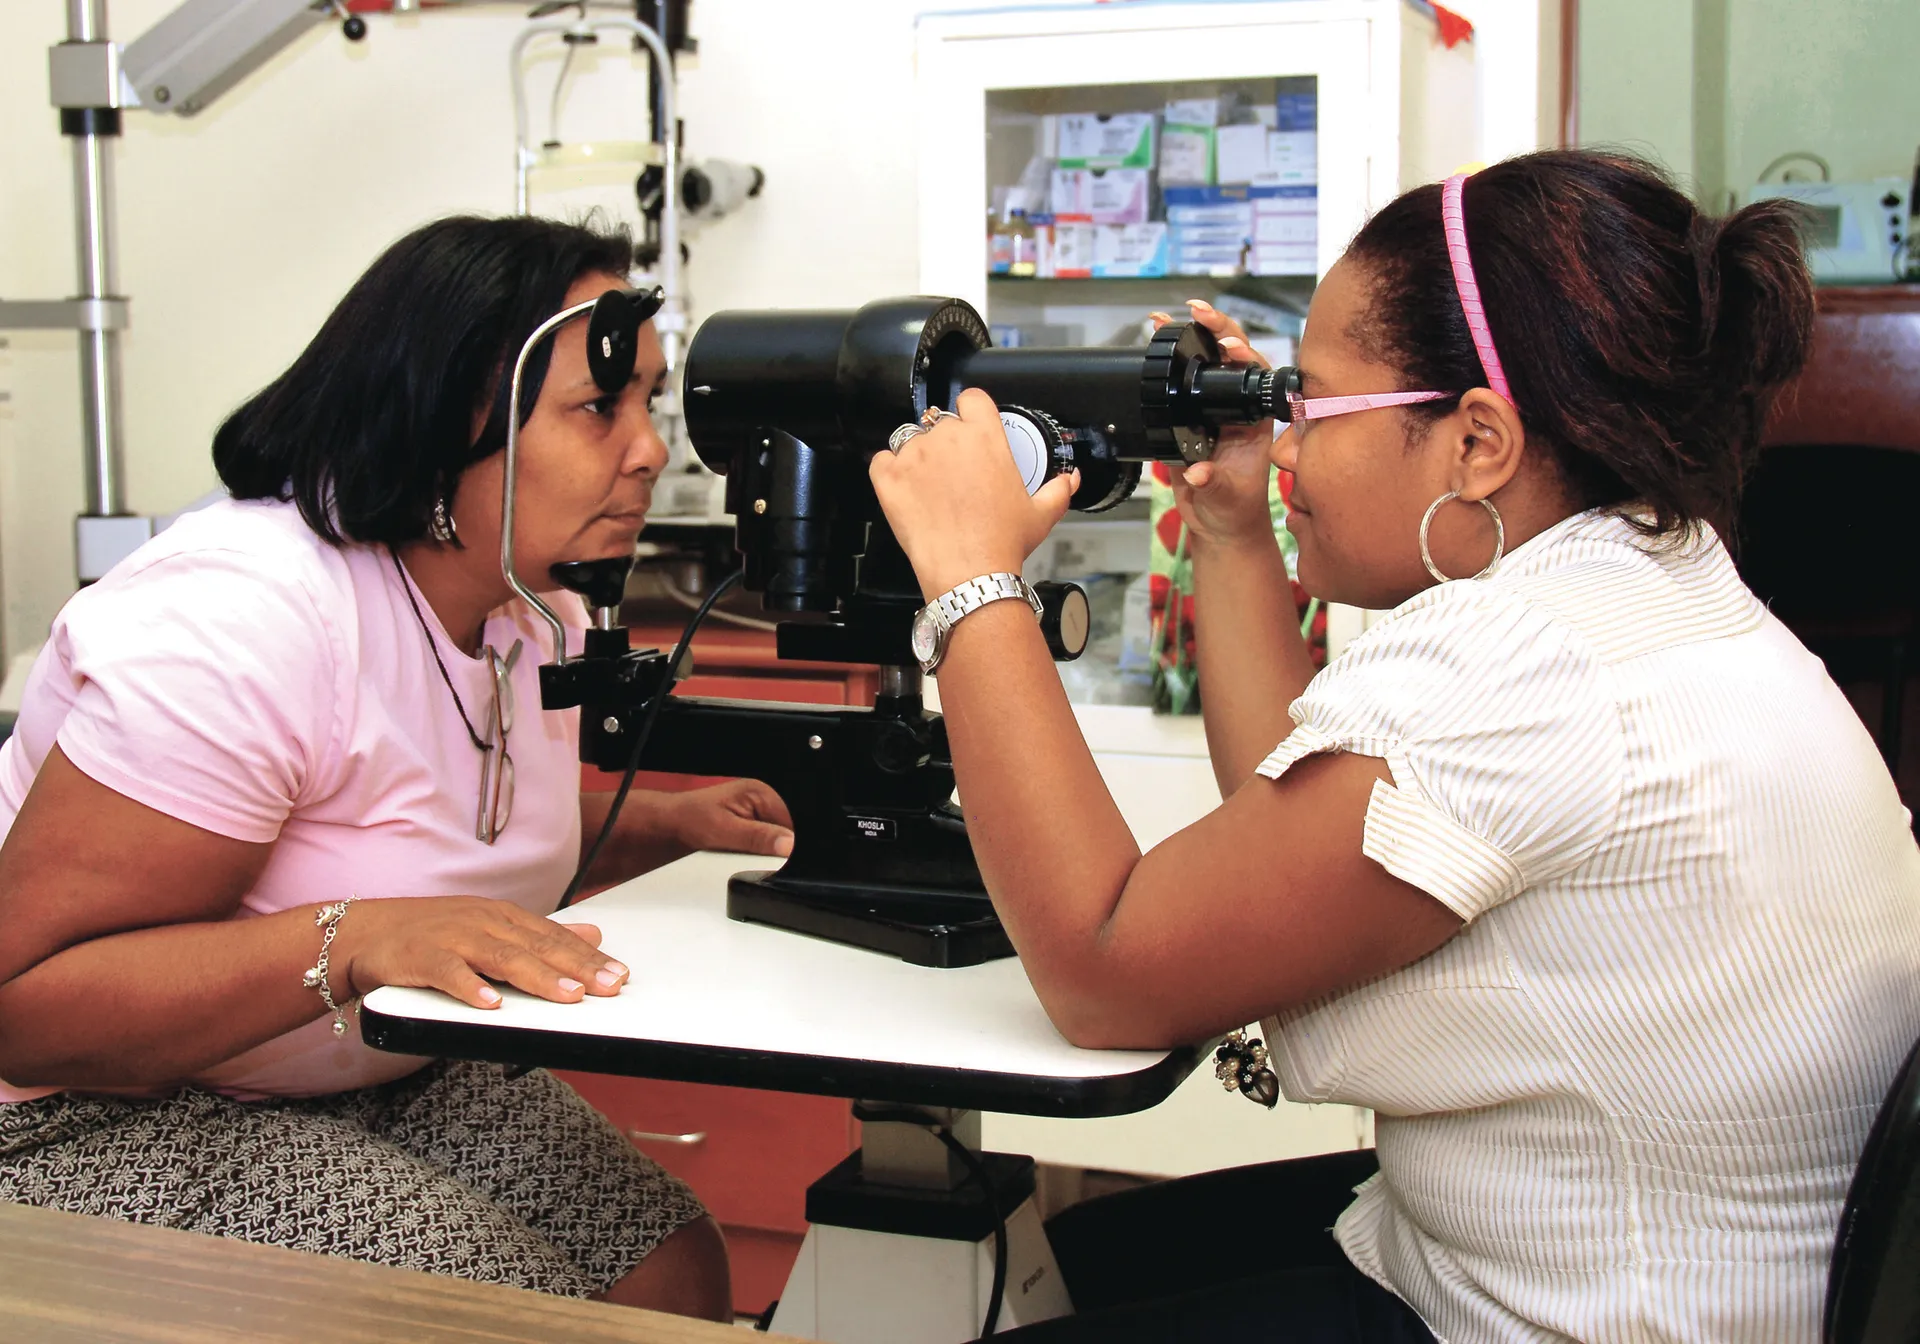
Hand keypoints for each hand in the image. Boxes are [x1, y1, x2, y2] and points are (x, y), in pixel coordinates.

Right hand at [336, 896, 628, 1009]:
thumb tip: (593, 933)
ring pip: (503, 958)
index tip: (619, 975)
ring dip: (538, 977)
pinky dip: (471, 987)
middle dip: (577, 967)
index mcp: (503, 916)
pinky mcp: (421, 956)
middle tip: (609, 986)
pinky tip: (492, 1004)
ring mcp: (453, 937)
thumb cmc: (432, 934)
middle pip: (537, 946)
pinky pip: (449, 972)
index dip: (588, 957)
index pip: (554, 937)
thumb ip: (541, 934)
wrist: (365, 932)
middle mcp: (483, 921)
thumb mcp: (492, 926)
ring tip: (568, 996)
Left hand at [665, 779, 793, 856]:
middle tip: (754, 856)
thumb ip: (758, 837)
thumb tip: (789, 844)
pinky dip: (755, 851)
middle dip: (775, 847)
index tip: (781, 860)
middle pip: (785, 830)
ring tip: (742, 852)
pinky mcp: (748, 825)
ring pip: (774, 838)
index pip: (791, 821)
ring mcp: (754, 812)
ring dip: (763, 850)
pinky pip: (762, 841)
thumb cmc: (691, 820)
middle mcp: (761, 799)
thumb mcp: (726, 831)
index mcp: (760, 792)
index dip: (789, 843)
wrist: (669, 824)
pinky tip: (741, 853)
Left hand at [870, 388, 1077, 598]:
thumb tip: (1070, 479)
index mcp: (985, 436)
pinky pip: (881, 461)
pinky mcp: (889, 477)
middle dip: (945, 444)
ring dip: (916, 458)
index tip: (970, 429)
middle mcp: (948, 437)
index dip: (970, 413)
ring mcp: (915, 456)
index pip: (972, 399)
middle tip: (953, 476)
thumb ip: (1058, 489)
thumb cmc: (1003, 542)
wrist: (970, 573)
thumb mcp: (1042, 514)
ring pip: (909, 441)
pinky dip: (889, 472)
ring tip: (929, 489)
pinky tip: (904, 491)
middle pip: (939, 423)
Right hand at [1152, 300, 1277, 548]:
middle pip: (1230, 356)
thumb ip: (1213, 482)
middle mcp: (1236, 407)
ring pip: (1204, 364)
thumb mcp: (1227, 496)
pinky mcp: (1188, 416)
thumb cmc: (1236, 510)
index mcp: (1256, 418)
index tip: (1227, 346)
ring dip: (1187, 337)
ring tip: (1164, 318)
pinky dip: (1165, 362)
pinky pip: (1178, 383)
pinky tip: (1154, 342)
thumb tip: (1196, 471)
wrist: (1218, 524)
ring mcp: (1212, 409)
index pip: (1254, 374)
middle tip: (1195, 311)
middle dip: (1215, 329)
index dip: (1242, 354)